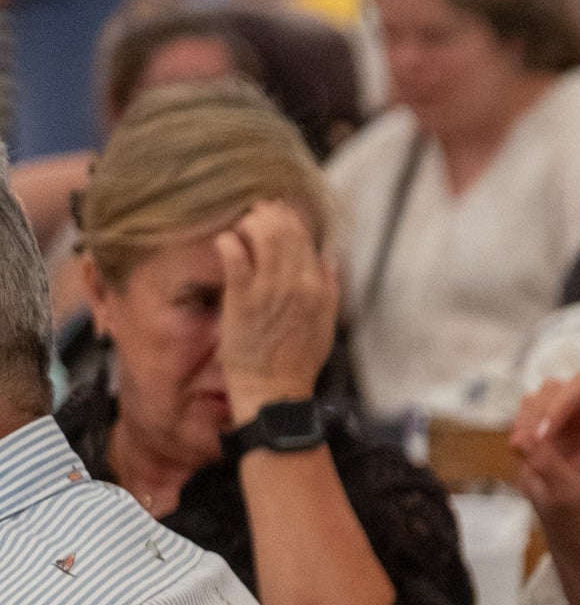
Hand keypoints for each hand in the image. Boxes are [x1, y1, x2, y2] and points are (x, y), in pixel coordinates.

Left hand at [216, 200, 338, 426]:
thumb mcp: (325, 324)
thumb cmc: (297, 361)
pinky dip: (228, 242)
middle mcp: (297, 284)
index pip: (305, 237)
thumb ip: (329, 288)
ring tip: (240, 230)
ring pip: (261, 235)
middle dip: (266, 214)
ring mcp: (269, 289)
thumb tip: (329, 256)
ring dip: (248, 224)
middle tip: (252, 216)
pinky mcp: (242, 298)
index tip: (274, 214)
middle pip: (284, 229)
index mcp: (318, 288)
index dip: (288, 218)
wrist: (274, 390)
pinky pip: (234, 255)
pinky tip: (225, 244)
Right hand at [510, 373, 579, 519]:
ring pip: (551, 388)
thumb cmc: (569, 499)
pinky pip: (529, 400)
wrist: (555, 503)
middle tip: (542, 435)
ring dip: (535, 417)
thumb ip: (548, 467)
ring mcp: (569, 406)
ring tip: (528, 451)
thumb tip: (522, 440)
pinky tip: (522, 447)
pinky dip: (523, 421)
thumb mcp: (563, 493)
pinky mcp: (544, 408)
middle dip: (560, 404)